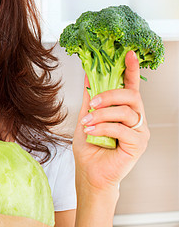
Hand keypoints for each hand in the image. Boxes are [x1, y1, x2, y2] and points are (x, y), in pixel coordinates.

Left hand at [73, 50, 149, 191]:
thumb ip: (90, 98)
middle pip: (131, 95)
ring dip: (102, 114)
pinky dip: (103, 128)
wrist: (89, 172)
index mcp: (124, 109)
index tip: (127, 53)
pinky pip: (122, 129)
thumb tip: (87, 76)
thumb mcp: (86, 117)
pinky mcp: (138, 144)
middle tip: (93, 103)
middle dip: (110, 95)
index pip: (131, 85)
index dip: (131, 69)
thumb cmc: (90, 148)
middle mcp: (135, 118)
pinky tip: (92, 132)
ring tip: (87, 122)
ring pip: (125, 111)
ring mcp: (139, 131)